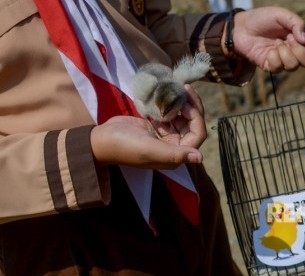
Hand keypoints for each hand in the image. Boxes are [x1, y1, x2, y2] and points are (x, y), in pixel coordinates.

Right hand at [90, 86, 205, 169]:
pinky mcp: (158, 127)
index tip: (185, 102)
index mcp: (175, 156)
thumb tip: (200, 158)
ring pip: (183, 117)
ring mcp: (166, 137)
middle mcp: (174, 147)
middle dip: (191, 106)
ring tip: (178, 87)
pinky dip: (172, 103)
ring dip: (182, 103)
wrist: (101, 139)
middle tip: (185, 87)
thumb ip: (174, 154)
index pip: (197, 135)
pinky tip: (168, 92)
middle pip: (193, 124)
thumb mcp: (149, 149)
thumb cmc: (125, 146)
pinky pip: (171, 114)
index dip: (196, 117)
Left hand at [233, 7, 304, 72]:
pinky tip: (268, 51)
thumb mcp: (282, 15)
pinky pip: (279, 68)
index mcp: (301, 39)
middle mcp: (294, 51)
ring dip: (285, 53)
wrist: (242, 28)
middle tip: (289, 41)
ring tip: (276, 44)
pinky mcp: (271, 66)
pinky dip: (274, 58)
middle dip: (301, 51)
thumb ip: (297, 23)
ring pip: (294, 66)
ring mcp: (282, 60)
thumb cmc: (262, 19)